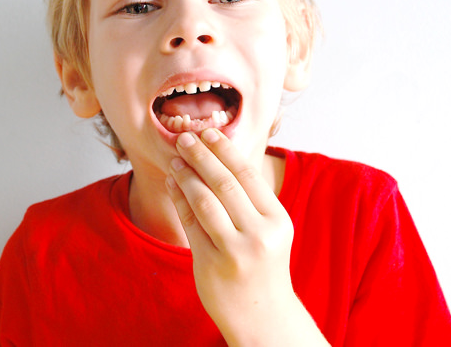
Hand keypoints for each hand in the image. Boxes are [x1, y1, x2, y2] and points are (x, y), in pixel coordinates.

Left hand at [166, 129, 326, 345]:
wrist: (263, 318)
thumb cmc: (263, 266)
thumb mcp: (268, 231)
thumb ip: (250, 200)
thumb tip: (218, 158)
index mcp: (277, 220)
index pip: (248, 175)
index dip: (225, 150)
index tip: (208, 132)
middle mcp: (260, 234)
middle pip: (224, 183)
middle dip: (201, 156)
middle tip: (184, 137)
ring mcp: (236, 250)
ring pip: (205, 201)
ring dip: (186, 176)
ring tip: (175, 160)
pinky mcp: (212, 263)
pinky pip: (191, 223)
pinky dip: (180, 199)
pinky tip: (173, 184)